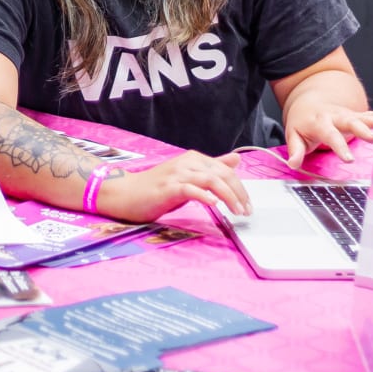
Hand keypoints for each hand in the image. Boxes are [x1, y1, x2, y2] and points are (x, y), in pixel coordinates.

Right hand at [96, 151, 250, 221]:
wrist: (124, 193)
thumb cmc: (155, 188)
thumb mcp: (188, 176)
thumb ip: (212, 168)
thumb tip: (236, 159)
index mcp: (193, 159)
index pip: (225, 170)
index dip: (240, 187)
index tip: (248, 204)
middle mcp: (187, 162)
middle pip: (222, 174)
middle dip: (239, 193)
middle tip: (247, 211)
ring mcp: (177, 174)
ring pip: (211, 180)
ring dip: (228, 197)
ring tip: (237, 212)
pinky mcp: (168, 187)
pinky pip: (191, 189)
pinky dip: (205, 196)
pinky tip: (214, 205)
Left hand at [282, 98, 372, 167]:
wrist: (309, 102)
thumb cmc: (302, 120)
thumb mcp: (293, 134)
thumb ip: (295, 150)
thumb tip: (293, 164)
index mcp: (320, 122)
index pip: (331, 135)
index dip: (340, 147)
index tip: (349, 159)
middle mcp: (336, 116)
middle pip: (351, 122)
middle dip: (363, 130)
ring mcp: (349, 114)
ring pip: (365, 117)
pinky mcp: (357, 115)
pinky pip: (372, 116)